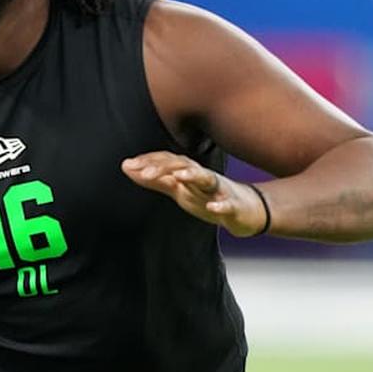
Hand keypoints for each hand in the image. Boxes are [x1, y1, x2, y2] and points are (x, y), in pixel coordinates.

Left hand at [121, 151, 266, 237]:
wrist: (246, 210)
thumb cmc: (207, 196)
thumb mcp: (178, 189)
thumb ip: (155, 180)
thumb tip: (127, 167)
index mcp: (189, 172)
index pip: (168, 161)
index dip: (149, 162)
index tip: (129, 165)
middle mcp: (203, 177)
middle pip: (183, 165)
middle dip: (165, 167)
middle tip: (145, 173)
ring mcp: (220, 190)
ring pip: (207, 178)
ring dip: (193, 176)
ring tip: (179, 177)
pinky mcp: (234, 206)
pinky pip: (229, 204)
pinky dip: (222, 205)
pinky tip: (214, 207)